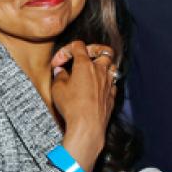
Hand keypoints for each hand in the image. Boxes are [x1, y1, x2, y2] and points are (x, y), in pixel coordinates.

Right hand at [50, 41, 118, 170]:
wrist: (87, 126)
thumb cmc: (72, 107)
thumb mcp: (58, 89)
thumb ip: (59, 75)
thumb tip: (60, 71)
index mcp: (85, 65)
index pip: (79, 46)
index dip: (67, 50)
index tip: (60, 61)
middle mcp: (100, 71)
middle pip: (104, 51)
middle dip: (94, 51)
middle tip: (84, 57)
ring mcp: (109, 83)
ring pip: (112, 66)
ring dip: (103, 65)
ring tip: (93, 71)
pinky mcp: (112, 96)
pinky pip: (113, 83)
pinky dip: (106, 82)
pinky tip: (98, 88)